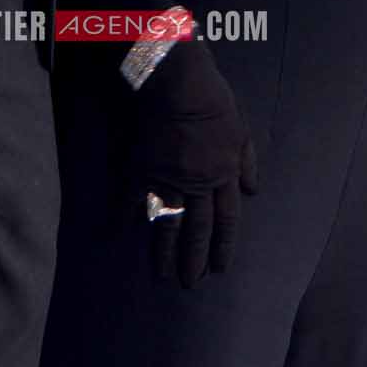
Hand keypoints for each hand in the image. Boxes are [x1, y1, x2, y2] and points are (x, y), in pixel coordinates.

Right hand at [130, 37, 258, 285]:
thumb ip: (247, 161)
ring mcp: (168, 178)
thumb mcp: (242, 129)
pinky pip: (131, 198)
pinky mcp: (142, 168)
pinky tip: (115, 236)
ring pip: (168, 223)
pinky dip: (122, 217)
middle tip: (190, 283)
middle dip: (194, 258)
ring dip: (165, 251)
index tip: (219, 268)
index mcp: (224, 174)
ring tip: (162, 275)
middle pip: (197, 228)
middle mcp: (198, 184)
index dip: (223, 245)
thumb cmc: (214, 100)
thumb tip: (252, 191)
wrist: (180, 83)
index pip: (226, 219)